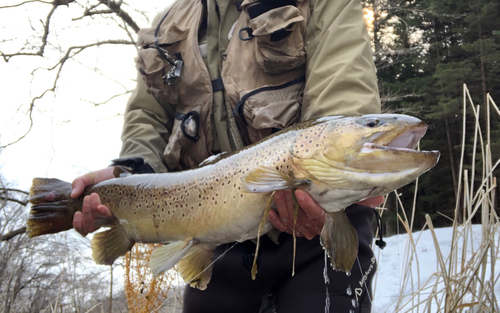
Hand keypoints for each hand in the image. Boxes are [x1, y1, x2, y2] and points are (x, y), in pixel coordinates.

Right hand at [71, 167, 115, 236]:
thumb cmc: (103, 178)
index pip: (82, 227)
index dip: (78, 224)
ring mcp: (111, 216)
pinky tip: (102, 206)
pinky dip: (104, 213)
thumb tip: (72, 195)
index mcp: (90, 212)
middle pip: (90, 226)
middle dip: (86, 212)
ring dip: (94, 210)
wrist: (120, 173)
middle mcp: (100, 217)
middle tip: (87, 198)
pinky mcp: (121, 213)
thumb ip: (78, 183)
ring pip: (100, 222)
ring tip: (93, 196)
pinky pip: (112, 218)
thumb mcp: (89, 178)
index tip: (77, 213)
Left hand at [269, 189, 383, 239]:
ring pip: (290, 221)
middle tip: (284, 187)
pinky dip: (275, 219)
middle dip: (291, 203)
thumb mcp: (347, 204)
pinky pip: (282, 227)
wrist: (325, 223)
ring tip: (278, 190)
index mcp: (326, 221)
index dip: (309, 205)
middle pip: (301, 218)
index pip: (318, 216)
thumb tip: (380, 196)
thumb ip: (359, 200)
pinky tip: (271, 209)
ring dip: (282, 206)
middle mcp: (313, 228)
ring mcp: (301, 230)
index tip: (300, 192)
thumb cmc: (334, 207)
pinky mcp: (290, 230)